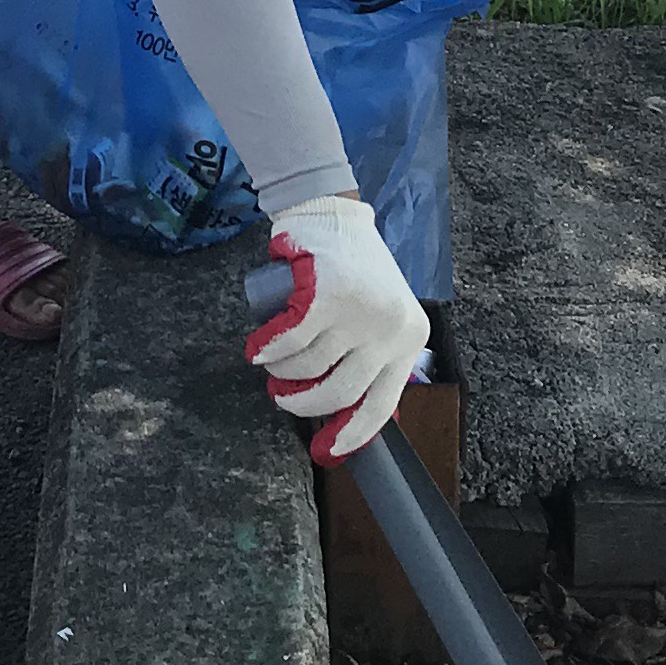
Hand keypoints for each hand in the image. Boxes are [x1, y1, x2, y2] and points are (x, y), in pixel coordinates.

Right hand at [244, 196, 430, 460]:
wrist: (332, 212)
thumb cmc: (352, 270)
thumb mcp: (378, 316)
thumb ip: (371, 356)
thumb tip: (345, 418)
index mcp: (409, 339)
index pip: (381, 404)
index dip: (349, 434)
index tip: (323, 452)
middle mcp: (390, 329)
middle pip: (339, 392)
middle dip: (302, 402)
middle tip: (282, 395)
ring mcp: (360, 311)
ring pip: (308, 366)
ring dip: (281, 372)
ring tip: (270, 363)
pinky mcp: (327, 294)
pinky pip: (289, 340)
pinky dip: (267, 349)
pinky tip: (256, 349)